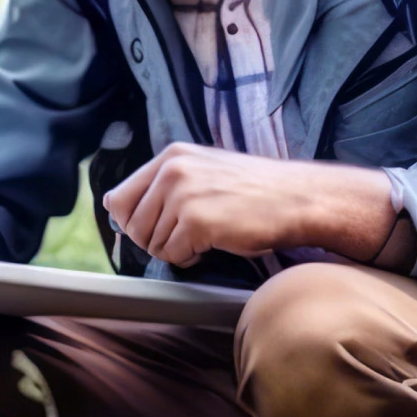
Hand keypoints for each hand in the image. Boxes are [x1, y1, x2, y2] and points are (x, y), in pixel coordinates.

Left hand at [99, 144, 397, 266]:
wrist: (298, 199)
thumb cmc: (255, 192)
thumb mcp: (204, 172)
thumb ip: (167, 184)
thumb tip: (124, 214)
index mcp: (171, 157)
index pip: (117, 198)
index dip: (131, 221)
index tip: (151, 230)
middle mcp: (171, 171)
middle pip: (130, 225)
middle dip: (153, 240)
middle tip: (184, 238)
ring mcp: (182, 195)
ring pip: (151, 243)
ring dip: (173, 250)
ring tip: (203, 239)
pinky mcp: (195, 222)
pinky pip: (171, 256)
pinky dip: (189, 259)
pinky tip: (212, 245)